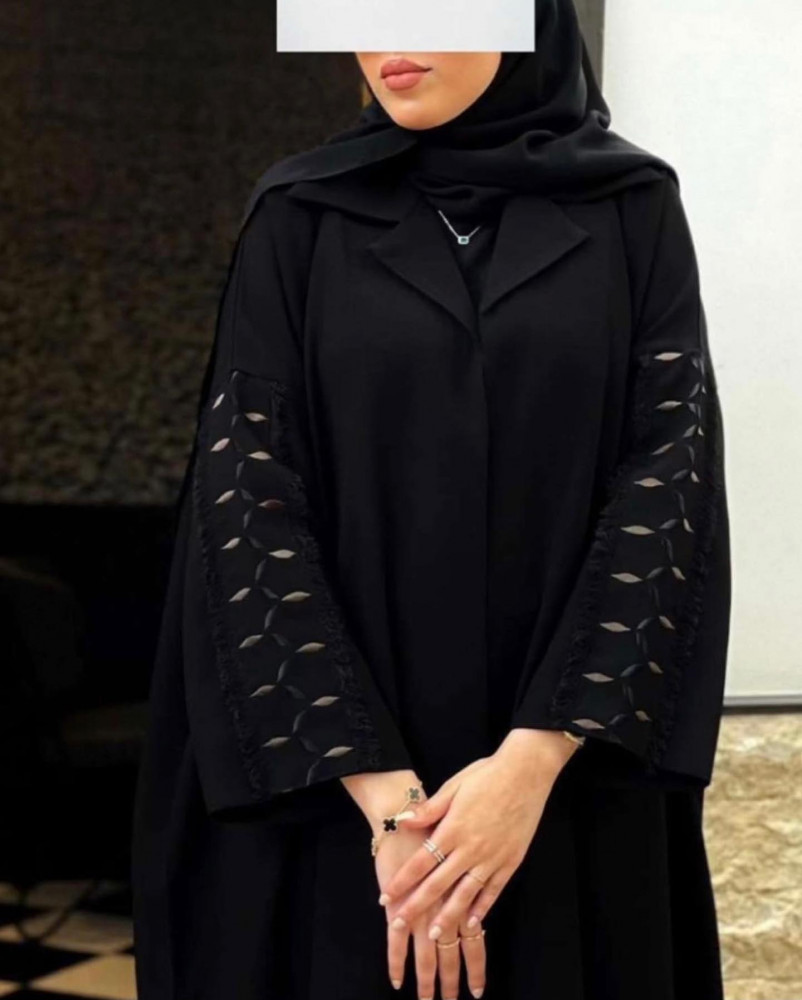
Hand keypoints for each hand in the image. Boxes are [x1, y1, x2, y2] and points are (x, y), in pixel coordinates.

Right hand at [376, 824, 486, 999]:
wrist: (403, 804)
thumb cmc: (434, 821)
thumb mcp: (470, 841)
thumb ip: (471, 872)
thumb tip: (474, 889)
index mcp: (464, 890)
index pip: (473, 938)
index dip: (476, 965)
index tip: (477, 988)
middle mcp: (446, 901)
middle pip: (452, 950)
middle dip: (452, 979)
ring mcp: (421, 904)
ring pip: (428, 950)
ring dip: (428, 977)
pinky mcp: (398, 901)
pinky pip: (396, 939)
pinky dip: (396, 959)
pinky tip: (397, 978)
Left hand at [378, 729, 577, 941]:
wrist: (526, 772)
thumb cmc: (487, 775)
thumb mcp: (454, 786)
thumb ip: (430, 809)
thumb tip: (403, 821)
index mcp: (453, 828)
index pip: (421, 861)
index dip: (402, 881)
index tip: (386, 897)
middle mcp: (471, 848)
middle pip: (438, 884)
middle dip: (417, 906)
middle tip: (399, 925)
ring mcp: (492, 857)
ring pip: (466, 894)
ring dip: (449, 916)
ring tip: (434, 935)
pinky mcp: (511, 861)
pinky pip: (494, 890)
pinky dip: (483, 908)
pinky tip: (473, 923)